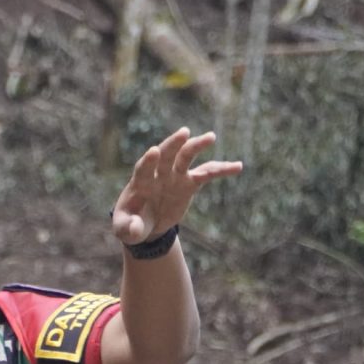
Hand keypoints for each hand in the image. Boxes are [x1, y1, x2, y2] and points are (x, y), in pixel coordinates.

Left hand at [111, 129, 242, 247]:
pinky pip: (207, 173)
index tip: (154, 151)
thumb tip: (136, 229)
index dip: (148, 161)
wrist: (145, 225)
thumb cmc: (131, 224)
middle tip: (184, 132)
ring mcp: (175, 176)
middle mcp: (158, 174)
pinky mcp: (189, 183)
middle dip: (174, 144)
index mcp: (140, 183)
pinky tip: (237, 166)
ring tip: (211, 137)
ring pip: (187, 157)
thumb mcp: (125, 230)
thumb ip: (129, 228)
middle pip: (166, 155)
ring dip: (198, 146)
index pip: (144, 168)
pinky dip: (221, 170)